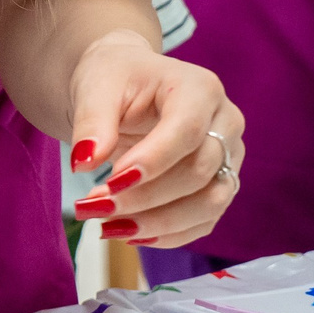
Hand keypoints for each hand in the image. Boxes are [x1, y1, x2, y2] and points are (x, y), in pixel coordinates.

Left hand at [66, 31, 243, 249]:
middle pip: (199, 172)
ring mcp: (229, 157)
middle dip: (145, 198)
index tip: (109, 183)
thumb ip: (92, 122)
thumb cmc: (113, 78)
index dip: (152, 162)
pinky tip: (128, 234)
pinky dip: (169, 234)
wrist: (125, 84)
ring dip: (158, 223)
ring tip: (107, 228)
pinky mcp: (220, 184)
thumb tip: (84, 163)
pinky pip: (205, 220)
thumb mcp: (95, 88)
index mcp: (199, 89)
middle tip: (92, 207)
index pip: (188, 131)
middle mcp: (226, 123)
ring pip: (209, 203)